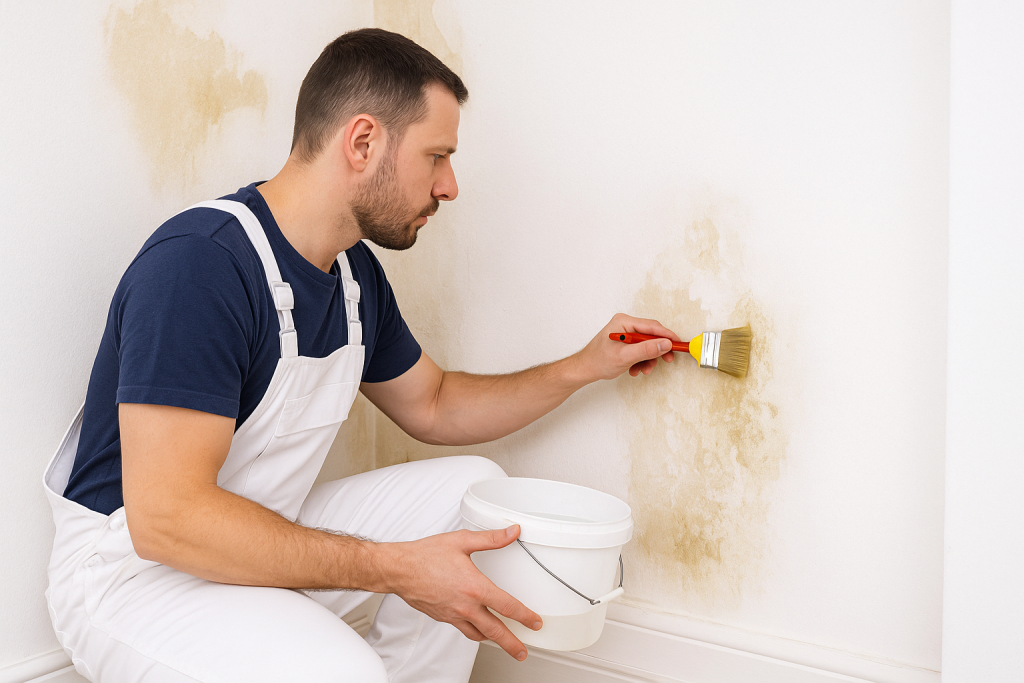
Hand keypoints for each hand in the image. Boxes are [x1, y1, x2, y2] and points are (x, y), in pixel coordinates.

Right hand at [385, 525, 541, 660]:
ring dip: (493, 641)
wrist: (399, 569)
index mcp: (474, 587)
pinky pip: (463, 630)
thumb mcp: (461, 541)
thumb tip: (512, 532)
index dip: (525, 616)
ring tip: (503, 643)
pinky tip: (477, 629)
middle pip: (495, 631)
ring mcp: (453, 614)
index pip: (507, 606)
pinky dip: (474, 633)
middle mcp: (465, 605)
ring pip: (478, 634)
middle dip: (512, 643)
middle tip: (522, 651)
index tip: (535, 622)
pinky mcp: (443, 617)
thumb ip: (491, 539)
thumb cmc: (425, 555)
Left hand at [575, 313, 679, 379]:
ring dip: (648, 359)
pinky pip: (641, 350)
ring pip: (647, 345)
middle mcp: (626, 324)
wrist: (585, 369)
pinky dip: (641, 361)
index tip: (678, 344)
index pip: (652, 326)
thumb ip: (646, 350)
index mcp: (624, 322)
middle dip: (656, 351)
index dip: (667, 336)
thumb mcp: (625, 357)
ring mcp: (626, 333)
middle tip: (666, 360)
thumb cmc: (598, 361)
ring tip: (642, 370)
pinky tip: (634, 369)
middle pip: (651, 336)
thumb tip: (666, 344)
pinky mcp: (627, 342)